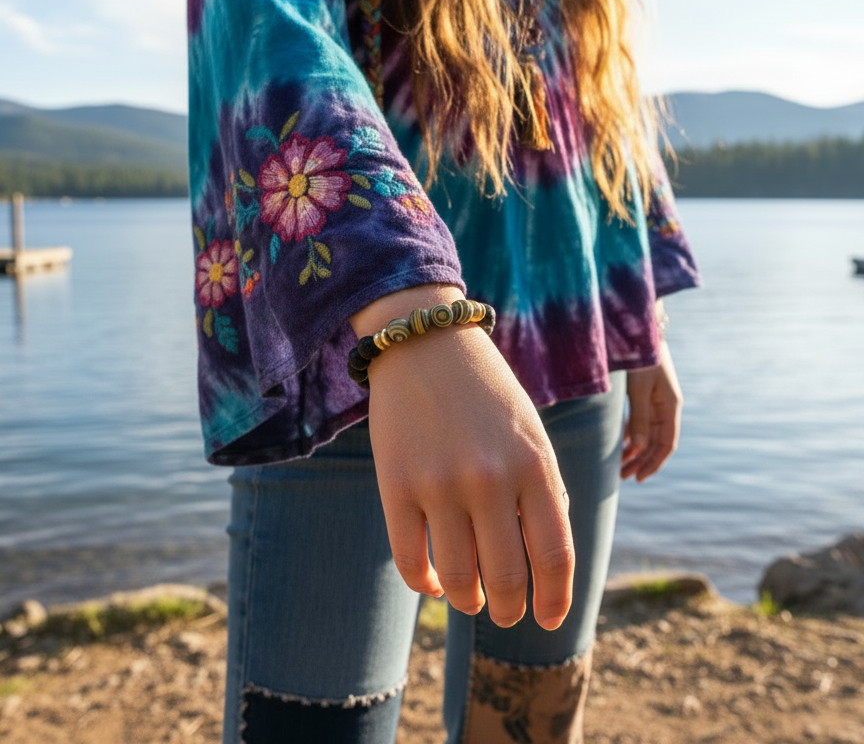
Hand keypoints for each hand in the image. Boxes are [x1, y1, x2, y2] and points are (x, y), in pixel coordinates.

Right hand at [351, 285, 573, 629]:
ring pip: (459, 579)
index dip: (555, 601)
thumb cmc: (486, 392)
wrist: (426, 343)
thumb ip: (542, 491)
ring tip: (472, 601)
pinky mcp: (396, 483)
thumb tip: (543, 562)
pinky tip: (433, 583)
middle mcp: (490, 478)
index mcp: (535, 464)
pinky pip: (410, 560)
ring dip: (468, 602)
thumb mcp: (531, 432)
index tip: (548, 620)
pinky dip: (425, 584)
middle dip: (511, 609)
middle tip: (508, 613)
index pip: (555, 556)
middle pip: (507, 577)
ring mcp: (440, 483)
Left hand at [621, 340, 682, 481]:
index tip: (639, 478)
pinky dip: (631, 433)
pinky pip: (640, 420)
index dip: (654, 463)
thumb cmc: (641, 359)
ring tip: (619, 465)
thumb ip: (638, 418)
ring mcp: (656, 400)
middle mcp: (665, 406)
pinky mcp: (645, 393)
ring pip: (647, 432)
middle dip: (641, 461)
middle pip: (656, 442)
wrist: (640, 331)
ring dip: (635, 449)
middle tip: (622, 477)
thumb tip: (637, 449)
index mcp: (670, 407)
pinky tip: (620, 442)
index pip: (666, 444)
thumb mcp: (639, 390)